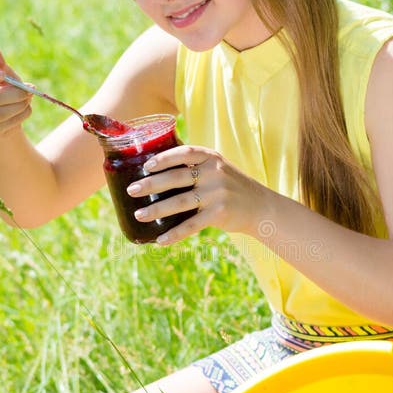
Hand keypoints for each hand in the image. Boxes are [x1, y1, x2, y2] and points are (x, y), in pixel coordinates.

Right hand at [0, 41, 32, 137]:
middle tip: (29, 90)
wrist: (5, 112)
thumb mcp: (2, 72)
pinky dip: (21, 115)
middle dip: (14, 94)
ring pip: (0, 113)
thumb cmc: (2, 85)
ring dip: (20, 105)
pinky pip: (7, 124)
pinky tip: (24, 109)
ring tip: (28, 98)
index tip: (3, 75)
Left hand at [126, 144, 266, 242]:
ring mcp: (217, 194)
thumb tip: (159, 168)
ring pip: (180, 202)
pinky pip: (191, 225)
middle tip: (132, 190)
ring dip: (156, 210)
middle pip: (176, 178)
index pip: (184, 153)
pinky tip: (160, 240)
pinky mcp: (220, 214)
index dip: (163, 158)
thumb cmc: (231, 186)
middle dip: (151, 185)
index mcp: (212, 158)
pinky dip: (174, 234)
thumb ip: (196, 166)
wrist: (260, 207)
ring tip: (139, 215)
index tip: (146, 166)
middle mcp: (215, 173)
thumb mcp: (218, 168)